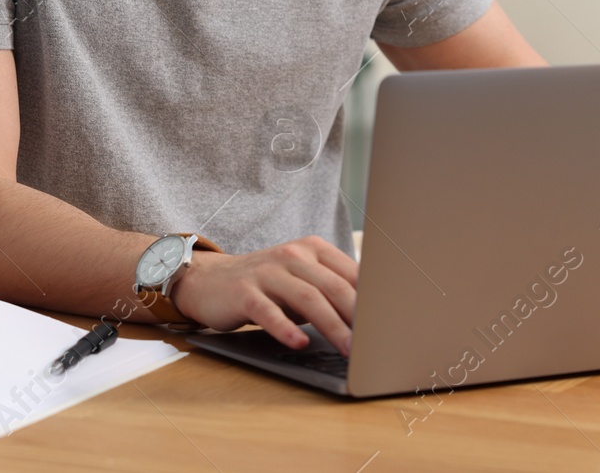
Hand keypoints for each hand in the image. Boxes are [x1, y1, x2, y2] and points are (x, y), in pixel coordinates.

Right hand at [170, 236, 358, 354]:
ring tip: (348, 349)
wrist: (210, 280)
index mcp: (313, 249)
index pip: (351, 274)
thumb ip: (331, 289)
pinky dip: (286, 328)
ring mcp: (268, 272)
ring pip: (307, 299)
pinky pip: (269, 311)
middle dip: (357, 317)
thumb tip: (370, 317)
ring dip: (331, 326)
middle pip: (333, 287)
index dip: (371, 300)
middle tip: (374, 343)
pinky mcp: (245, 292)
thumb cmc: (267, 285)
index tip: (389, 322)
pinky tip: (299, 343)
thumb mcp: (302, 280)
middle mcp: (293, 256)